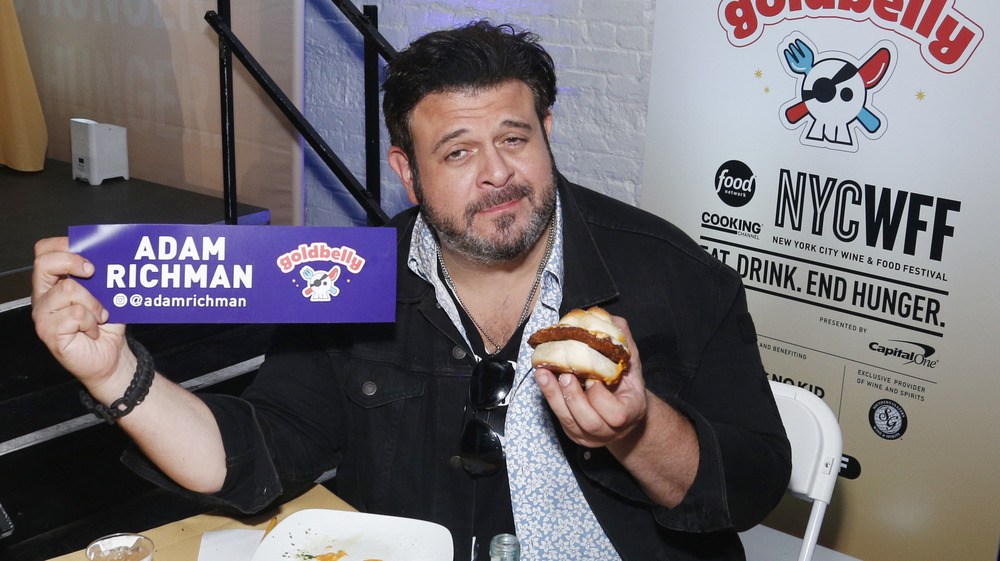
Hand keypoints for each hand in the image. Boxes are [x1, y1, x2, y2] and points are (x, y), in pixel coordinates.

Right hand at [31, 237, 130, 391]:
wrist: (111, 355)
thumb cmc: (106, 324)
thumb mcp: (107, 294)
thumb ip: (103, 275)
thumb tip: (111, 254)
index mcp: (54, 282)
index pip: (44, 251)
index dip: (63, 245)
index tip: (88, 253)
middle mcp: (44, 296)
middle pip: (45, 264)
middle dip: (73, 262)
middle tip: (93, 272)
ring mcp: (43, 314)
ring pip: (67, 289)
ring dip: (93, 302)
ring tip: (100, 315)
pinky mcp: (49, 332)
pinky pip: (75, 315)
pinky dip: (91, 322)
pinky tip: (93, 329)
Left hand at [534, 315, 647, 448]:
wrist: (625, 414)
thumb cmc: (628, 387)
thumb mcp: (632, 366)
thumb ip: (624, 344)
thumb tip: (610, 319)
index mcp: (629, 414)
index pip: (616, 415)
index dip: (601, 398)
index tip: (593, 380)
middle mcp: (609, 431)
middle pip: (589, 421)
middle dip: (573, 397)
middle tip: (564, 375)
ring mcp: (590, 436)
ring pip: (569, 421)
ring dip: (554, 395)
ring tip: (544, 373)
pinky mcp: (573, 433)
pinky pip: (559, 418)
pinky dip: (549, 397)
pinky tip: (543, 378)